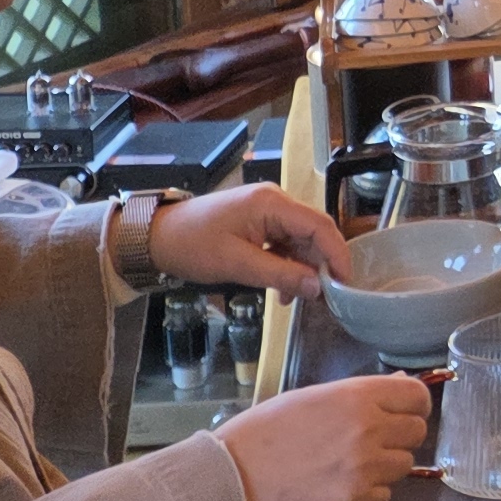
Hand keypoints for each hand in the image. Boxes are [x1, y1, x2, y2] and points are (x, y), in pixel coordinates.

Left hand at [148, 184, 351, 298]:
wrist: (155, 236)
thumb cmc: (191, 245)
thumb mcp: (237, 265)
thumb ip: (281, 275)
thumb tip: (318, 288)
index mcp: (272, 203)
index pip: (320, 226)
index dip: (338, 254)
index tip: (346, 283)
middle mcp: (276, 202)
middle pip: (315, 233)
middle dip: (323, 264)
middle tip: (326, 297)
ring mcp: (268, 211)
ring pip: (302, 241)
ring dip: (304, 269)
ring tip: (299, 298)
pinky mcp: (259, 223)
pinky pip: (286, 244)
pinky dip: (288, 266)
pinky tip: (282, 290)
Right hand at [215, 373, 432, 500]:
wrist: (231, 476)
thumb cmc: (265, 432)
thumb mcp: (314, 397)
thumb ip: (361, 395)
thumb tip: (404, 388)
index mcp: (358, 397)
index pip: (418, 398)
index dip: (413, 406)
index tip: (402, 414)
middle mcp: (369, 430)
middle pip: (417, 433)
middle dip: (398, 438)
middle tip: (369, 444)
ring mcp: (365, 468)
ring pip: (403, 466)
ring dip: (383, 468)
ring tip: (345, 467)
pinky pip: (383, 496)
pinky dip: (367, 495)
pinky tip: (337, 487)